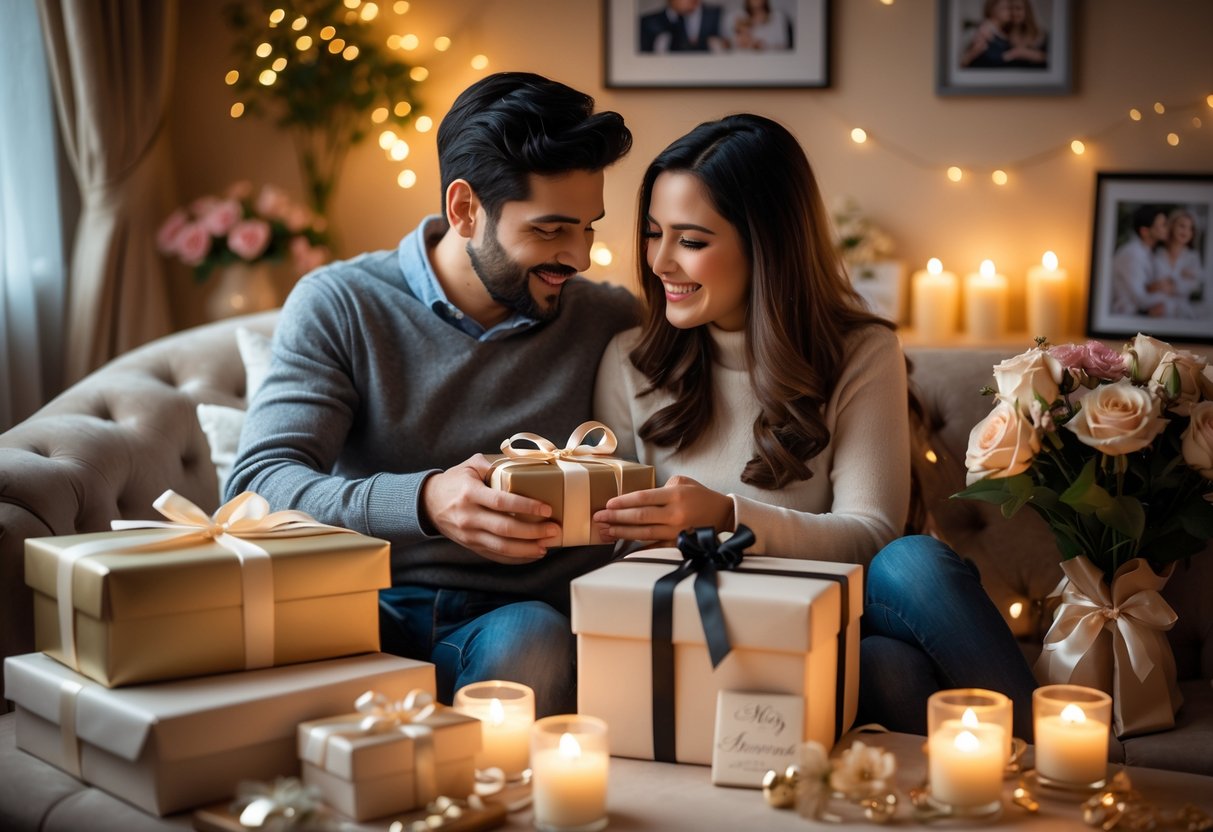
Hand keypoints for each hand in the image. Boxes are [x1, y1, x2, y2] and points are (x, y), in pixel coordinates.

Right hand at [420, 454, 560, 563]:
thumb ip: (491, 462)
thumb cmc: (454, 481)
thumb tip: (520, 463)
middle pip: (505, 528)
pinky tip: (532, 554)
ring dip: (527, 549)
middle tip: (554, 530)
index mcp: (470, 493)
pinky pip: (496, 556)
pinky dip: (516, 558)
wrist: (428, 503)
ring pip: (502, 547)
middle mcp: (469, 516)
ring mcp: (469, 535)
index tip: (546, 508)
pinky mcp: (471, 546)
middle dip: (533, 532)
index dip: (526, 506)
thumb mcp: (469, 465)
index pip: (501, 502)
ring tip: (547, 546)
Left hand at [592, 475, 733, 543]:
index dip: (623, 502)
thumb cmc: (701, 496)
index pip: (643, 498)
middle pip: (639, 516)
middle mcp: (674, 514)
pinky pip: (655, 546)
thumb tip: (641, 498)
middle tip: (598, 518)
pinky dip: (639, 548)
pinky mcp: (678, 543)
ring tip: (605, 531)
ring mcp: (676, 531)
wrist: (724, 515)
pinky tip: (624, 547)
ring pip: (643, 533)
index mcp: (675, 495)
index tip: (607, 504)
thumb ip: (662, 487)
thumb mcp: (685, 482)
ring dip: (622, 532)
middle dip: (616, 517)